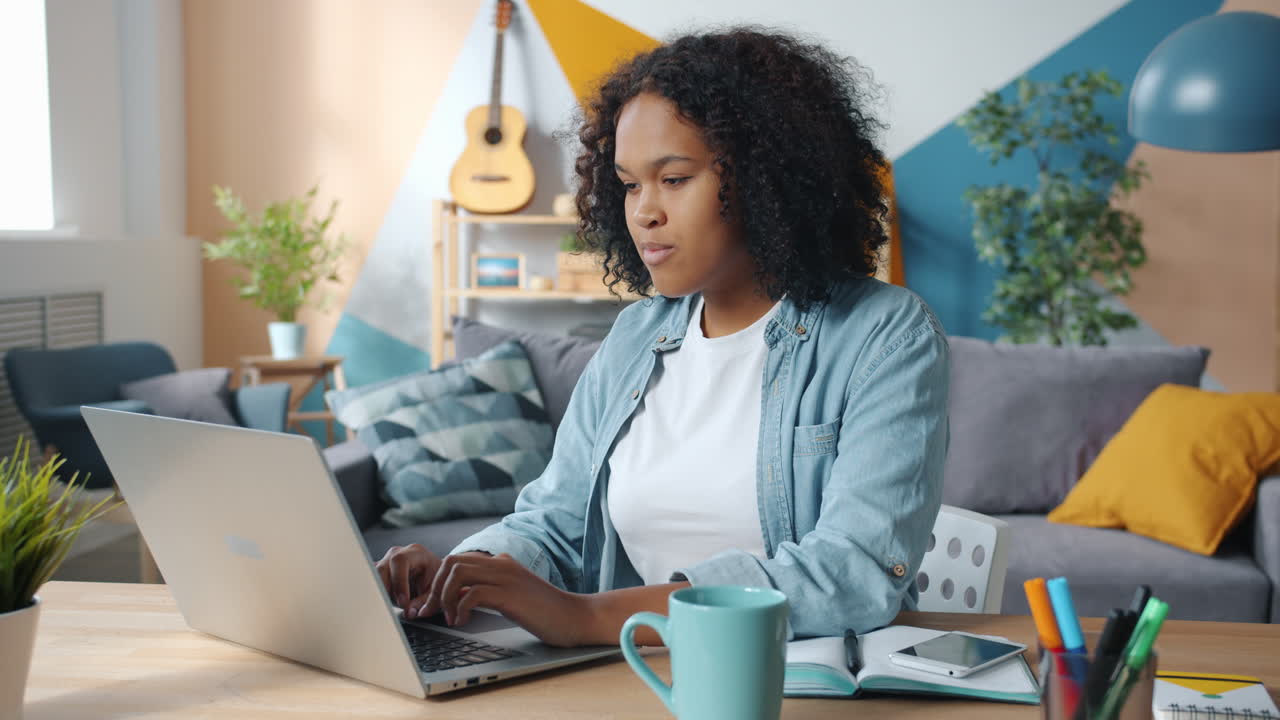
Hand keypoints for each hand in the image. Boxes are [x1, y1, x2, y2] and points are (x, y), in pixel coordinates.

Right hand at [375, 543, 444, 613]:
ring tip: (391, 605)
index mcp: (416, 553)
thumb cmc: (436, 578)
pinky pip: (373, 580)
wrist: (434, 572)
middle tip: (395, 607)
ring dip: (381, 592)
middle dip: (387, 590)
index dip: (399, 582)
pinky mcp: (381, 570)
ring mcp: (387, 560)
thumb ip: (423, 602)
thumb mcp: (434, 590)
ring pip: (374, 576)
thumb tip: (409, 613)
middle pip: (383, 568)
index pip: (400, 561)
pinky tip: (384, 602)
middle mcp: (398, 553)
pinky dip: (377, 592)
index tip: (403, 602)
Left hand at [422, 552, 591, 647]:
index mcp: (501, 563)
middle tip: (431, 612)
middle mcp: (501, 564)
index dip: (439, 582)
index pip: (458, 560)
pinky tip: (463, 622)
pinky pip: (472, 594)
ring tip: (448, 618)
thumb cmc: (546, 612)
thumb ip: (490, 591)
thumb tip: (459, 599)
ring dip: (444, 597)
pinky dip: (460, 608)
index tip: (432, 605)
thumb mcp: (512, 596)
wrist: (576, 617)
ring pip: (457, 573)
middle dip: (434, 588)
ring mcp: (506, 577)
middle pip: (451, 561)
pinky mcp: (510, 595)